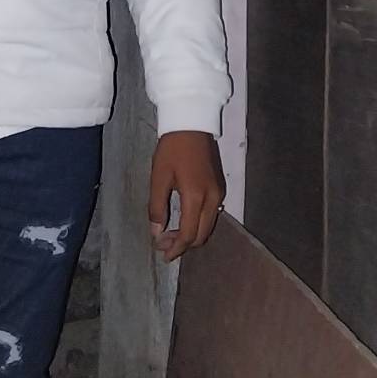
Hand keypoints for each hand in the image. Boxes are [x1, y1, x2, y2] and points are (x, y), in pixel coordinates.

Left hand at [148, 131, 225, 261]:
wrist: (192, 124)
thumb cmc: (172, 149)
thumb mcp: (158, 177)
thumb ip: (157, 207)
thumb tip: (156, 233)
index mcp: (196, 197)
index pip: (190, 234)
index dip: (176, 248)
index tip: (162, 253)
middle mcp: (213, 199)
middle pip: (202, 235)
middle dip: (184, 245)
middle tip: (163, 245)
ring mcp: (219, 193)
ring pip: (208, 226)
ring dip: (191, 235)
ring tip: (171, 235)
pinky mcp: (220, 188)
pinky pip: (211, 215)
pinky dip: (198, 224)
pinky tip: (184, 221)